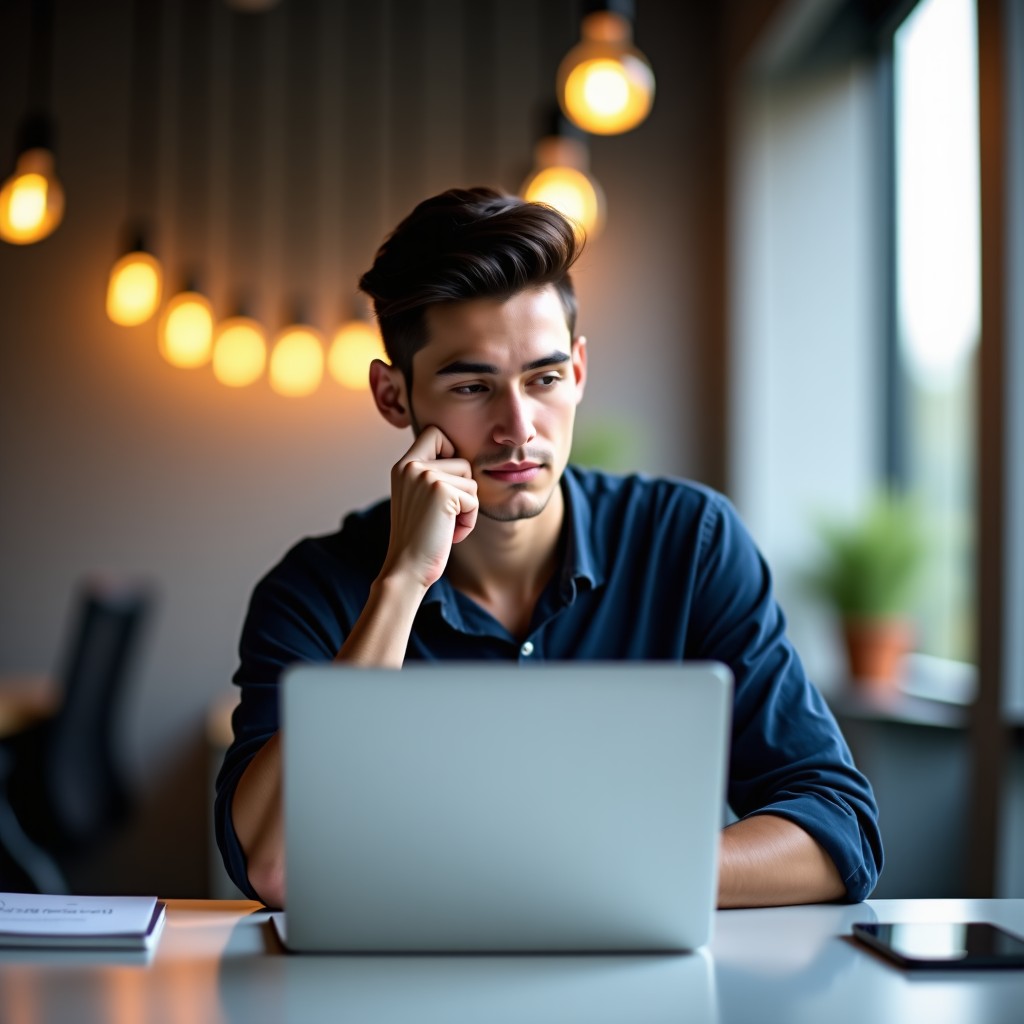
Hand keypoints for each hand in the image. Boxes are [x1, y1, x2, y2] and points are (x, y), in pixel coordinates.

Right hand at [381, 426, 478, 589]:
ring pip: (471, 481)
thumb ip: (431, 474)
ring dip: (466, 508)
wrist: (407, 569)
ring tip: (445, 525)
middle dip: (463, 489)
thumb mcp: (418, 498)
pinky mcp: (442, 492)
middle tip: (444, 514)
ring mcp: (426, 477)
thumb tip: (464, 458)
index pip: (435, 432)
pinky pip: (474, 500)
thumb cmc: (419, 538)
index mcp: (403, 465)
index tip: (447, 483)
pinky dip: (468, 521)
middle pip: (463, 461)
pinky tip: (449, 533)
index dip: (450, 451)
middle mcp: (411, 466)